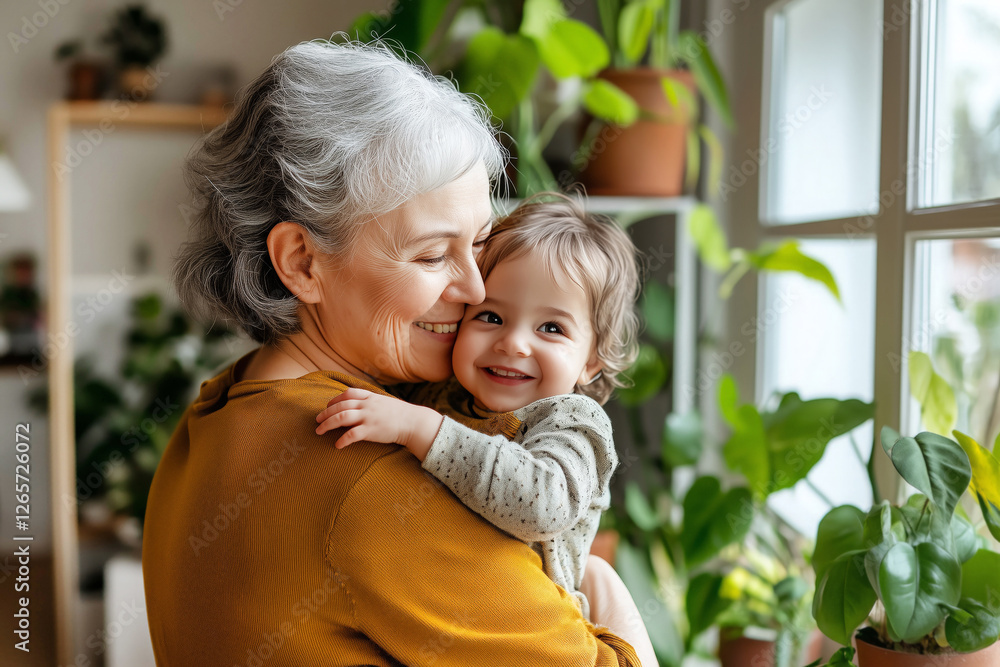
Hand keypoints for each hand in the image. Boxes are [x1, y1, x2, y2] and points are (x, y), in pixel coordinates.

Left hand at [315, 388, 442, 460]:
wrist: (414, 422)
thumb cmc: (400, 414)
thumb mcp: (384, 403)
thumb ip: (371, 403)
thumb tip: (359, 407)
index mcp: (370, 397)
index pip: (347, 394)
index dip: (334, 400)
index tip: (327, 406)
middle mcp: (367, 405)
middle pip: (340, 406)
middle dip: (325, 413)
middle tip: (316, 420)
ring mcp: (368, 417)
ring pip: (342, 418)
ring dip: (327, 424)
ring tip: (319, 431)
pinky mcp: (371, 430)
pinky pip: (352, 435)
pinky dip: (342, 440)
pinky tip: (337, 445)